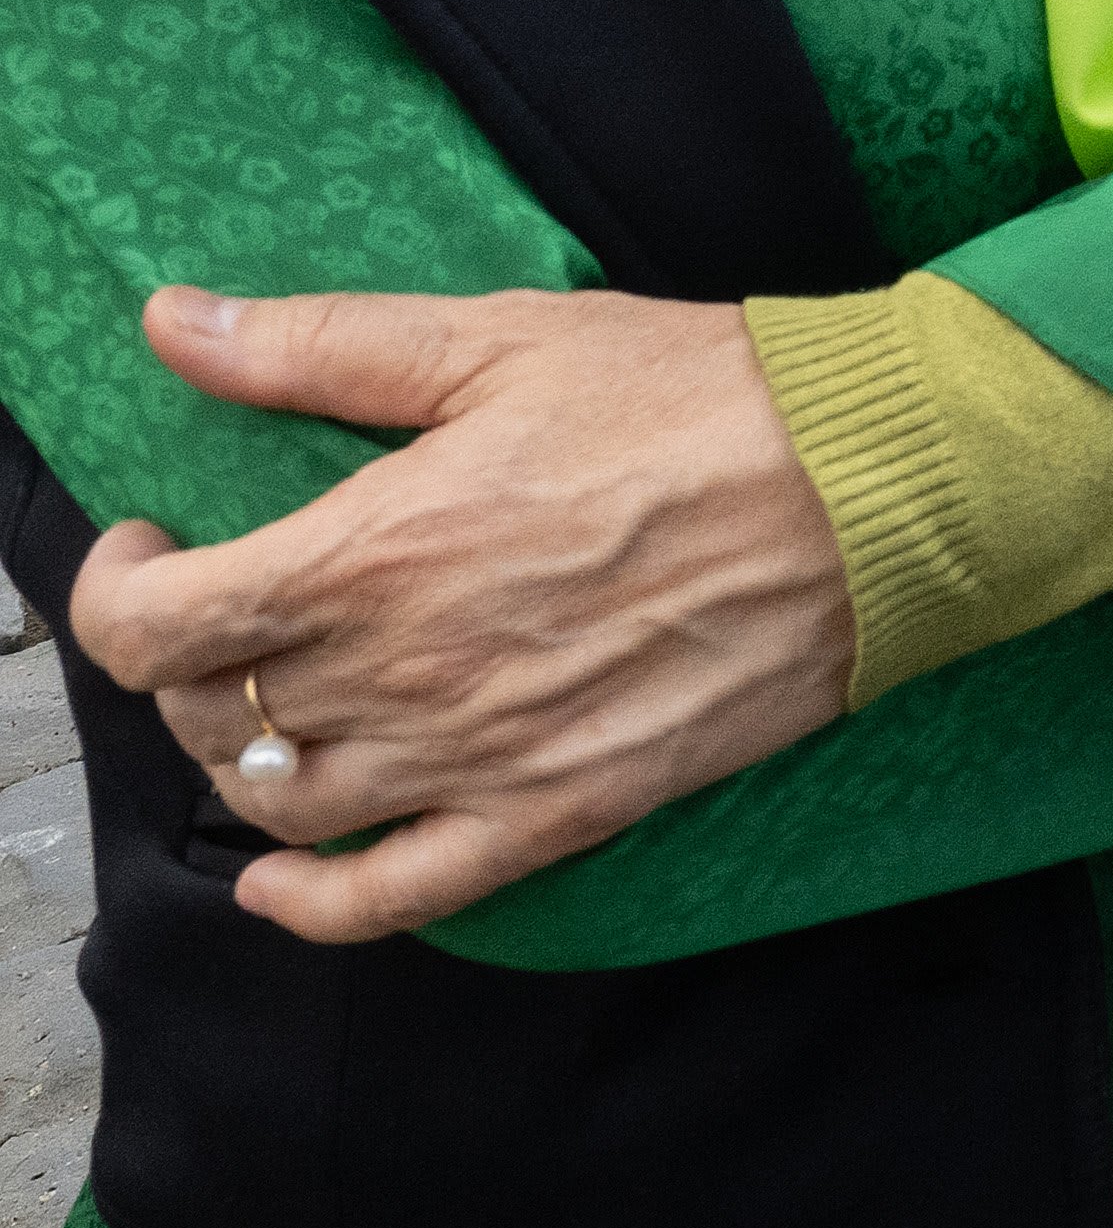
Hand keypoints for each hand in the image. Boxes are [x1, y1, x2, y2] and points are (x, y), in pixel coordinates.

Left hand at [62, 287, 855, 945]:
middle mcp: (405, 675)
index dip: (115, 588)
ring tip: (286, 690)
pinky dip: (313, 903)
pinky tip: (287, 872)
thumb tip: (171, 324)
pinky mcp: (556, 811)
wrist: (882, 487)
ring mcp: (478, 758)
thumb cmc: (700, 395)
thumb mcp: (504, 337)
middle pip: (209, 711)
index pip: (152, 626)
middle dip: (192, 655)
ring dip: (246, 751)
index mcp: (373, 553)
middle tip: (241, 596)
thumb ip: (320, 344)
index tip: (152, 542)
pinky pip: (393, 901)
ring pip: (279, 800)